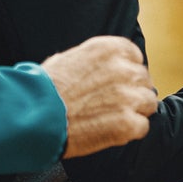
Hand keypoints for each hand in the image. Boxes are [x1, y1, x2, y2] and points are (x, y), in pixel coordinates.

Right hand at [43, 36, 157, 156]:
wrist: (33, 116)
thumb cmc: (43, 89)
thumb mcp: (67, 59)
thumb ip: (92, 61)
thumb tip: (98, 67)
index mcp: (109, 49)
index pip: (135, 57)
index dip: (126, 73)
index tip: (116, 83)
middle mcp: (124, 69)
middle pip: (144, 81)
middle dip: (131, 92)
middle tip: (111, 104)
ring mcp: (128, 97)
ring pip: (149, 104)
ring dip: (135, 112)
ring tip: (111, 119)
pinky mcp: (128, 123)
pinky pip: (143, 127)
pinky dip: (129, 132)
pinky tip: (109, 131)